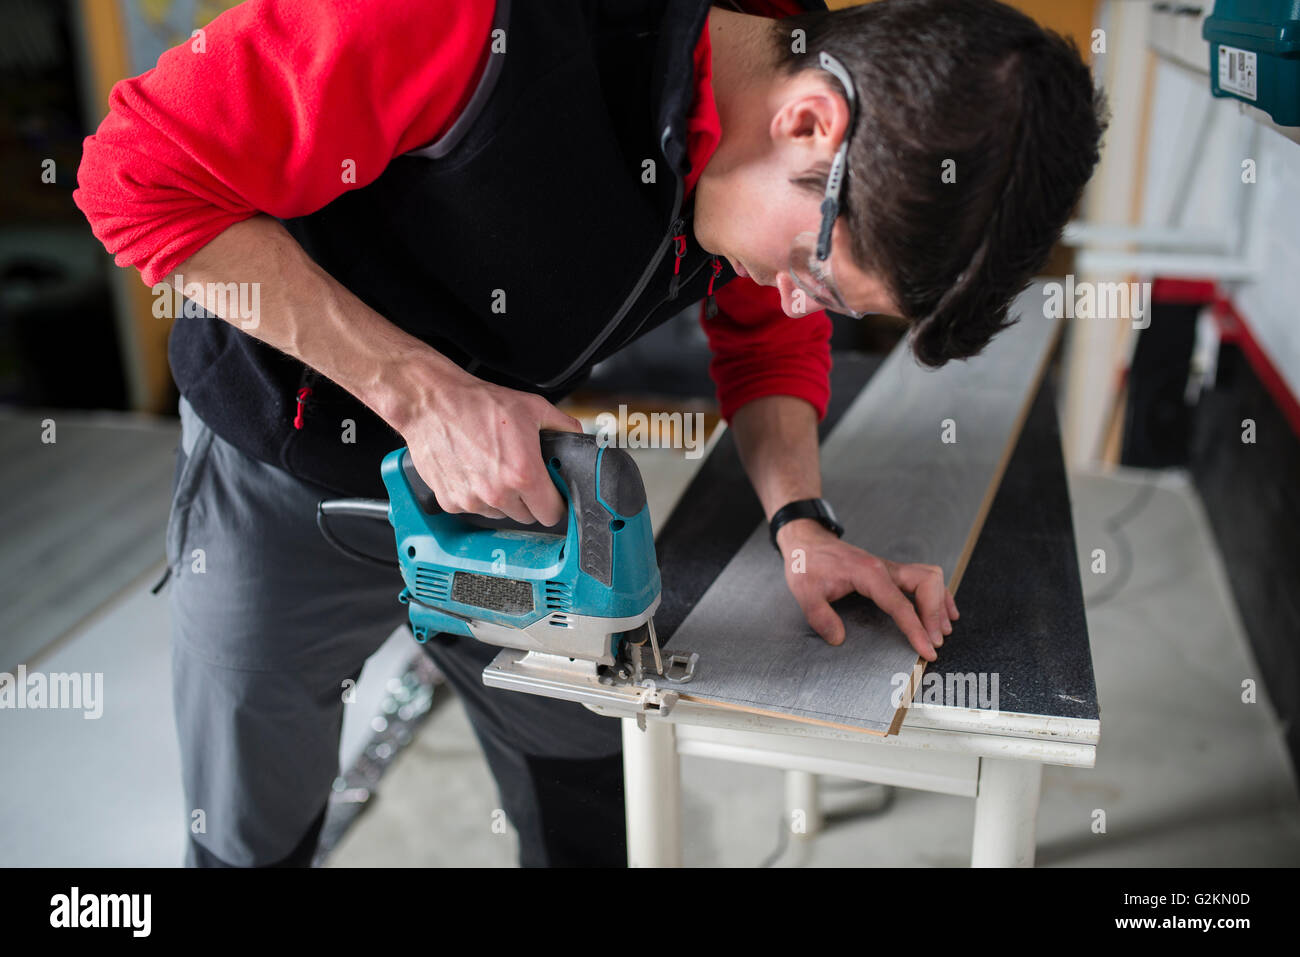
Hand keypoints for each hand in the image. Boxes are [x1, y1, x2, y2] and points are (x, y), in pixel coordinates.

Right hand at [396, 366, 582, 525]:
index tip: (552, 493)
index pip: (552, 513)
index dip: (555, 502)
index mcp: (523, 474)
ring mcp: (472, 500)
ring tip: (493, 467)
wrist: (432, 403)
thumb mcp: (533, 407)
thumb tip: (578, 440)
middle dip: (529, 498)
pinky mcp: (450, 502)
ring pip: (500, 514)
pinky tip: (473, 470)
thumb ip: (563, 427)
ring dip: (502, 498)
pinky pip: (473, 508)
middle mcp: (497, 493)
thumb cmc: (477, 404)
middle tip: (520, 472)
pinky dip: (476, 495)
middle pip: (527, 516)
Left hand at [776, 520, 957, 661]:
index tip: (927, 648)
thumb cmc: (807, 563)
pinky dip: (937, 594)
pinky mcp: (890, 572)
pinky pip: (924, 578)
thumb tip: (837, 638)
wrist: (806, 542)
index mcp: (868, 573)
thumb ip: (820, 617)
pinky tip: (945, 610)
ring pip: (930, 578)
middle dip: (935, 613)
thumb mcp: (805, 592)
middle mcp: (884, 568)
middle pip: (926, 583)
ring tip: (943, 630)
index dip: (916, 628)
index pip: (900, 604)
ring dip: (940, 602)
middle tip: (934, 641)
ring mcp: (890, 568)